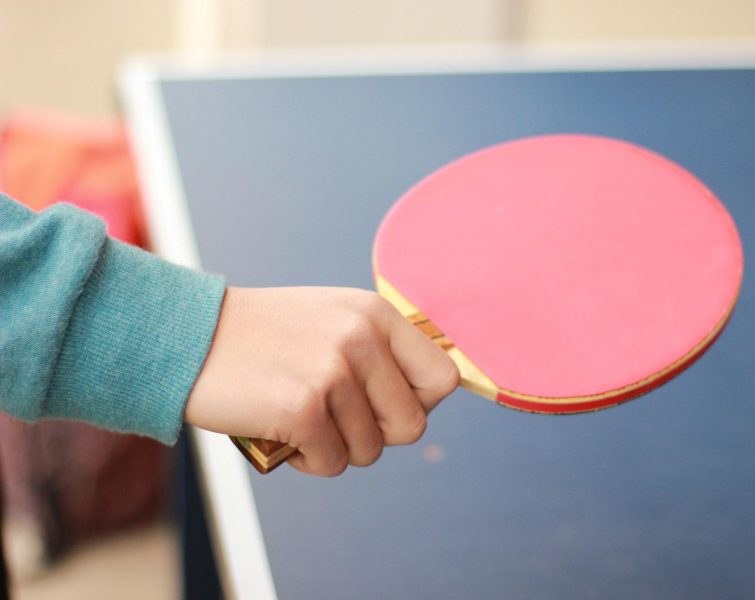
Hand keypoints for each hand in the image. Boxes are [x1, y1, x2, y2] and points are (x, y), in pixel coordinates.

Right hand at [185, 287, 458, 475]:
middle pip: (411, 425)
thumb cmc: (262, 338)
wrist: (187, 338)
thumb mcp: (332, 320)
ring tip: (301, 420)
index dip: (418, 404)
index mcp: (375, 314)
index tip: (383, 406)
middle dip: (375, 435)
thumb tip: (425, 400)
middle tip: (335, 420)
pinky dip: (307, 460)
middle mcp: (362, 338)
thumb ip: (378, 350)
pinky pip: (332, 464)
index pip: (442, 378)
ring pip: (370, 451)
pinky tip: (282, 433)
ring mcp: (334, 372)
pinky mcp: (303, 408)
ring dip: (335, 448)